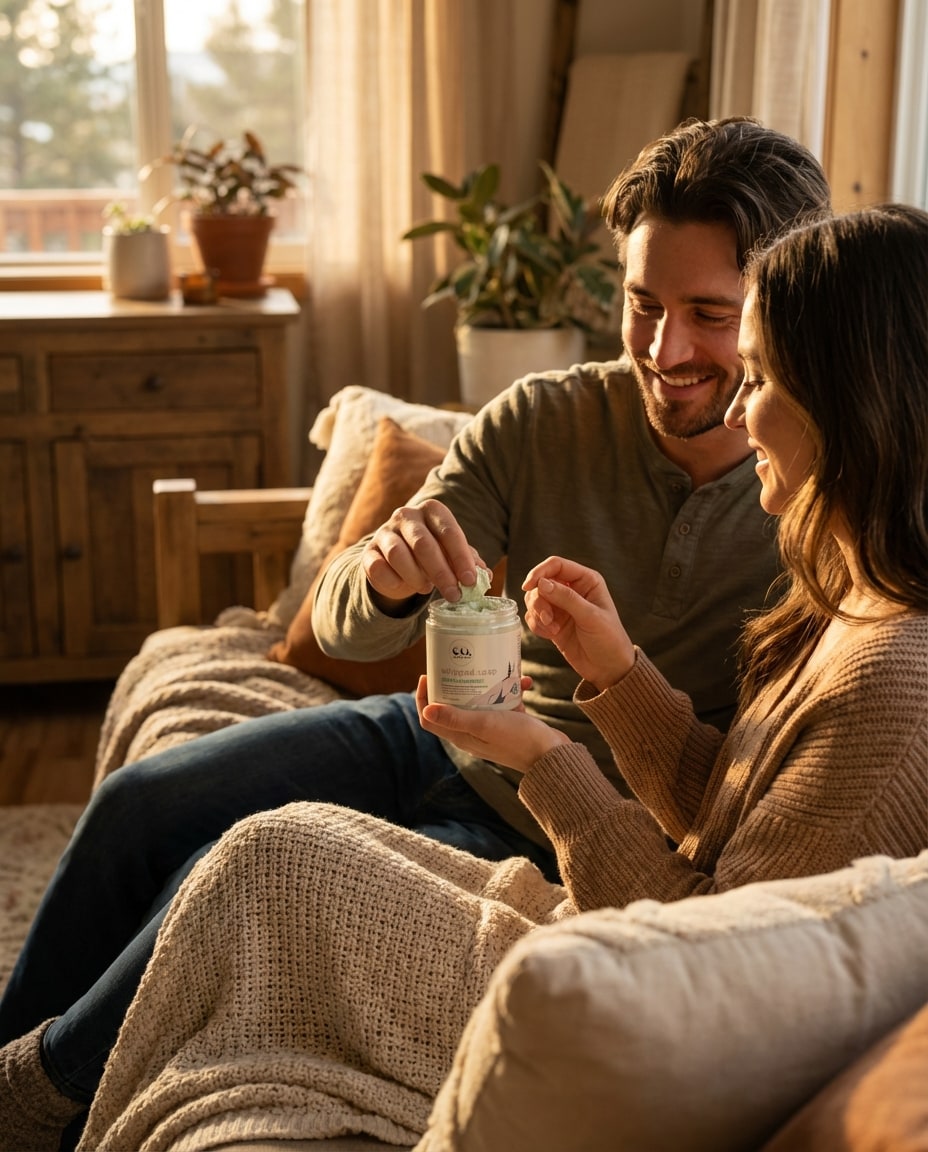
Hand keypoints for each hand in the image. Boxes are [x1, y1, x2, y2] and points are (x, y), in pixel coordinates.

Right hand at [361, 499, 486, 609]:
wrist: (396, 561)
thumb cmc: (431, 554)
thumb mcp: (452, 554)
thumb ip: (468, 562)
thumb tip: (484, 575)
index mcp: (432, 511)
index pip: (449, 531)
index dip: (461, 558)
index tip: (470, 581)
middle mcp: (406, 515)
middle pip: (423, 543)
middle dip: (441, 572)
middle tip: (453, 594)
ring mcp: (384, 532)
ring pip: (397, 554)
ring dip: (416, 577)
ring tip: (426, 589)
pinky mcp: (368, 552)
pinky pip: (378, 567)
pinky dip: (392, 581)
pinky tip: (402, 587)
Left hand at [415, 677, 567, 773]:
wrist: (552, 755)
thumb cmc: (519, 740)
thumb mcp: (485, 724)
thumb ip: (457, 718)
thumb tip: (426, 710)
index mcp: (462, 736)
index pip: (430, 719)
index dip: (423, 698)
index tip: (428, 675)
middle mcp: (472, 733)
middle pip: (451, 707)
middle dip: (451, 684)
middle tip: (456, 664)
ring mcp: (490, 729)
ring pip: (478, 701)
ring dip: (485, 684)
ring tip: (492, 666)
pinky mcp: (508, 724)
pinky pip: (503, 702)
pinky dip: (510, 689)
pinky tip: (523, 680)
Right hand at [523, 556, 634, 691]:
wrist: (609, 669)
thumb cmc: (609, 640)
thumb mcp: (590, 617)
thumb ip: (566, 598)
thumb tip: (542, 583)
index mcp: (586, 581)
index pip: (556, 565)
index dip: (539, 572)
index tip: (528, 586)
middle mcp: (572, 589)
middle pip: (541, 582)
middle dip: (539, 601)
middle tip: (548, 619)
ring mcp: (561, 607)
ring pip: (534, 599)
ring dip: (538, 615)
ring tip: (552, 630)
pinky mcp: (552, 622)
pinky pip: (534, 617)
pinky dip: (537, 625)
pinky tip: (551, 635)